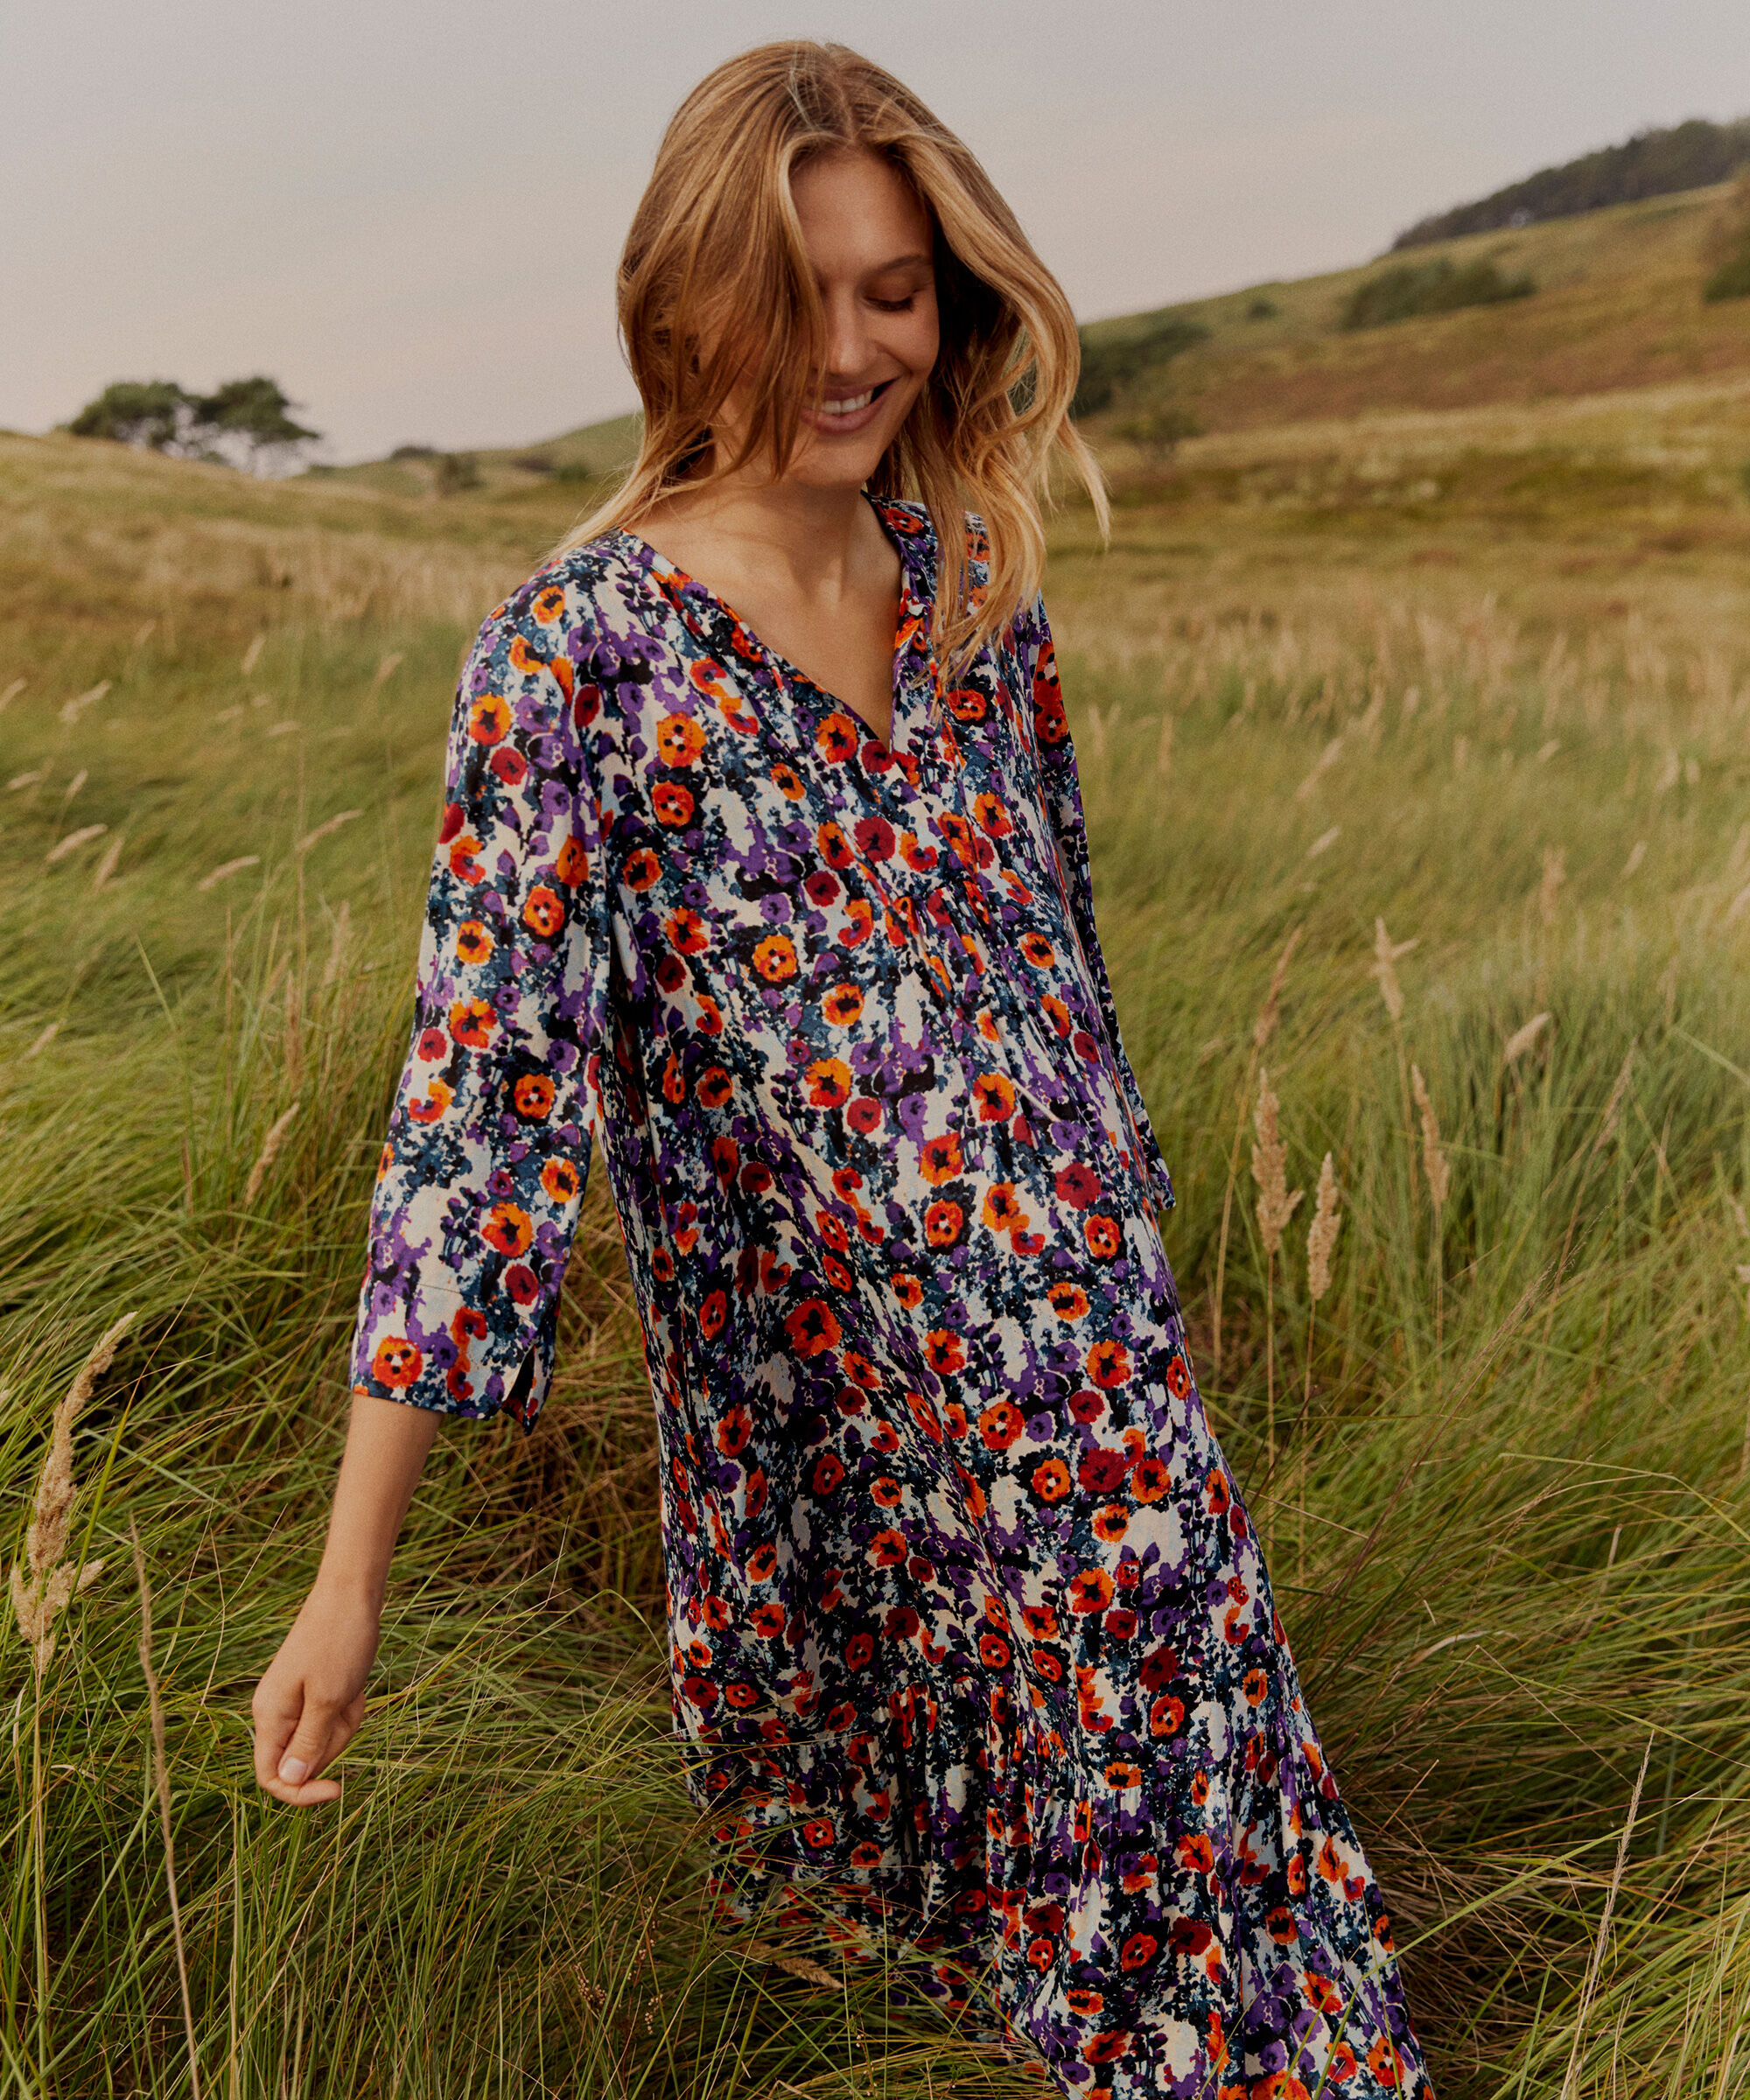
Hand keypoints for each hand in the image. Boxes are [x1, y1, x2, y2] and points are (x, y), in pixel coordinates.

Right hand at [251, 1582, 380, 1804]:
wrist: (351, 1593)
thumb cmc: (339, 1642)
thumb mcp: (328, 1699)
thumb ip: (308, 1743)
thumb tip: (290, 1781)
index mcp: (269, 1716)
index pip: (271, 1777)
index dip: (300, 1792)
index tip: (336, 1789)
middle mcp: (275, 1712)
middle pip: (304, 1759)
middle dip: (334, 1741)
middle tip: (349, 1704)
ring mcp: (294, 1701)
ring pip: (323, 1739)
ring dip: (346, 1722)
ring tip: (353, 1689)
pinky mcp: (312, 1691)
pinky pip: (333, 1718)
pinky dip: (349, 1707)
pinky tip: (356, 1684)